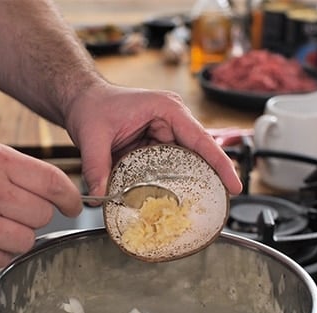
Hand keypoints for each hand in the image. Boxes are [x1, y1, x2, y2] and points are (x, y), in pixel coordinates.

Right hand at [0, 136, 81, 268]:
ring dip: (18, 237)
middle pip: (42, 214)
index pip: (53, 183)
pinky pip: (0, 260)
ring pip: (25, 241)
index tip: (73, 205)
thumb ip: (9, 165)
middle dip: (36, 215)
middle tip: (18, 212)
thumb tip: (47, 185)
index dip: (70, 198)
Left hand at [63, 83, 242, 196]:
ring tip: (199, 207)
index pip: (201, 139)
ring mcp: (166, 134)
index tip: (234, 185)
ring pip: (185, 163)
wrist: (82, 100)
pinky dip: (170, 183)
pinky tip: (173, 200)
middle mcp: (172, 120)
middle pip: (199, 154)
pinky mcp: (156, 146)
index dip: (220, 164)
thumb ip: (96, 167)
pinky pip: (169, 167)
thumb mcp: (92, 136)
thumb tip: (100, 196)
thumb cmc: (93, 106)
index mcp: (167, 109)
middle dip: (209, 178)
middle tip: (218, 204)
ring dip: (188, 183)